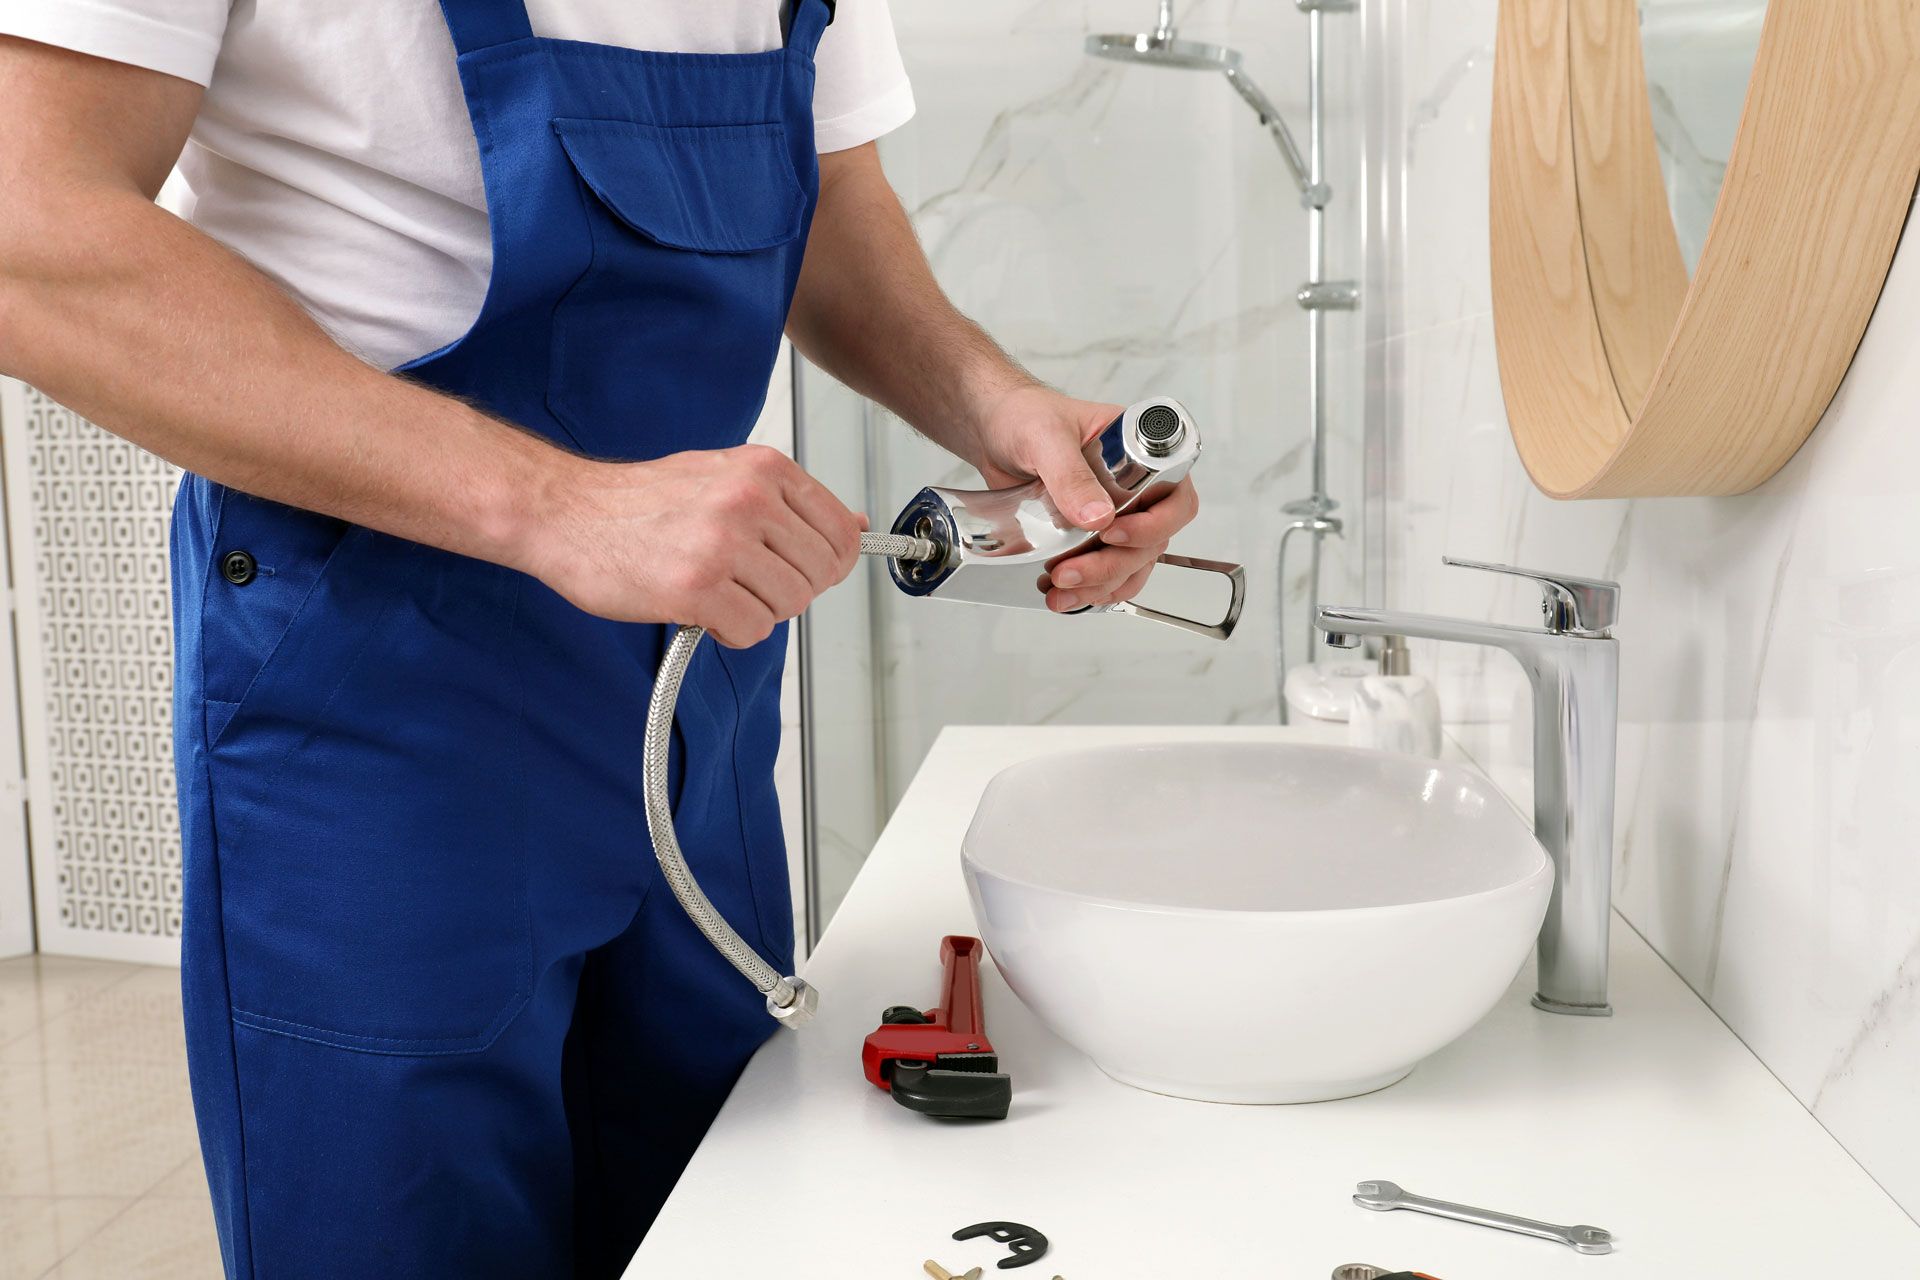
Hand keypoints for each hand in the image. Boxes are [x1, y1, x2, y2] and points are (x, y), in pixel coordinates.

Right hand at [522, 444, 864, 647]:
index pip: (840, 530)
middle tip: (748, 585)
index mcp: (762, 470)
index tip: (804, 570)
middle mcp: (748, 501)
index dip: (828, 562)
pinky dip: (732, 633)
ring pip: (789, 605)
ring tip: (719, 593)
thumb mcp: (723, 476)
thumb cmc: (638, 500)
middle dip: (789, 590)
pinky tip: (703, 611)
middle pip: (819, 574)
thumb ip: (788, 502)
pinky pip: (753, 631)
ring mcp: (722, 544)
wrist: (565, 512)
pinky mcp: (696, 588)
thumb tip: (856, 527)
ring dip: (758, 612)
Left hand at [970, 384, 1200, 612]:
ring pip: (1130, 565)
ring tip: (1060, 592)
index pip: (1174, 496)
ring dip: (1099, 585)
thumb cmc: (1024, 416)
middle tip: (1070, 572)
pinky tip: (1061, 594)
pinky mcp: (1089, 537)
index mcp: (1139, 452)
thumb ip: (1070, 474)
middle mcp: (1136, 487)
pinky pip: (1105, 573)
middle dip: (1112, 565)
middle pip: (1151, 542)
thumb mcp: (1045, 437)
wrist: (992, 431)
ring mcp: (1115, 515)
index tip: (1112, 533)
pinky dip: (1088, 590)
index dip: (1154, 524)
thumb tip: (1097, 516)